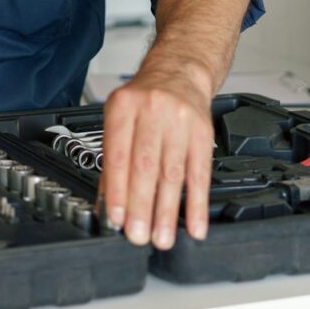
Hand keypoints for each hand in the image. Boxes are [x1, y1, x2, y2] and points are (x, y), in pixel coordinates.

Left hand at [98, 64, 214, 248]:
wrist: (179, 71)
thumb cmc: (144, 99)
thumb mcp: (120, 117)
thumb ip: (112, 158)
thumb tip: (106, 204)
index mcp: (123, 107)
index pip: (118, 155)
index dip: (116, 190)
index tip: (116, 219)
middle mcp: (151, 110)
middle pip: (145, 165)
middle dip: (141, 206)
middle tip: (138, 236)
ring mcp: (179, 121)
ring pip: (172, 173)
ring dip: (167, 211)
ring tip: (162, 238)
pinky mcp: (203, 132)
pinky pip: (200, 173)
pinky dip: (197, 204)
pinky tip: (194, 225)